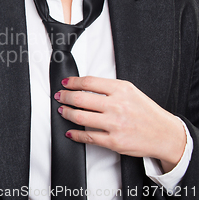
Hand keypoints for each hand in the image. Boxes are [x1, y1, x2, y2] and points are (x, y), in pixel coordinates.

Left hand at [56, 76, 185, 172]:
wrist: (164, 134)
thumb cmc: (146, 112)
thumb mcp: (130, 91)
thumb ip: (108, 88)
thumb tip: (83, 86)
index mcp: (121, 90)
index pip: (88, 82)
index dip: (72, 82)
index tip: (65, 83)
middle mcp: (117, 106)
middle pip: (80, 98)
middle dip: (64, 97)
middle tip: (60, 97)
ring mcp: (114, 124)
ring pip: (79, 117)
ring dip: (66, 113)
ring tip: (63, 111)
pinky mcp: (114, 141)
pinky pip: (88, 137)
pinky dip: (75, 134)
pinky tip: (71, 131)